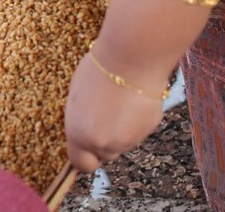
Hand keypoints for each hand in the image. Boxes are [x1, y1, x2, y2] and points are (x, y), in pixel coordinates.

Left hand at [64, 48, 165, 171]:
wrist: (130, 60)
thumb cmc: (99, 72)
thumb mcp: (78, 98)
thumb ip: (81, 120)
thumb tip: (84, 129)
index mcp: (78, 133)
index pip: (81, 163)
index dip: (86, 156)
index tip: (88, 148)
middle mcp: (101, 142)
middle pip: (105, 155)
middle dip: (106, 143)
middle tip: (106, 119)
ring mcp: (126, 140)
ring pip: (123, 144)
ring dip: (122, 131)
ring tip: (119, 103)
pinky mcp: (147, 132)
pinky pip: (139, 132)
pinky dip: (137, 122)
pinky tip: (133, 101)